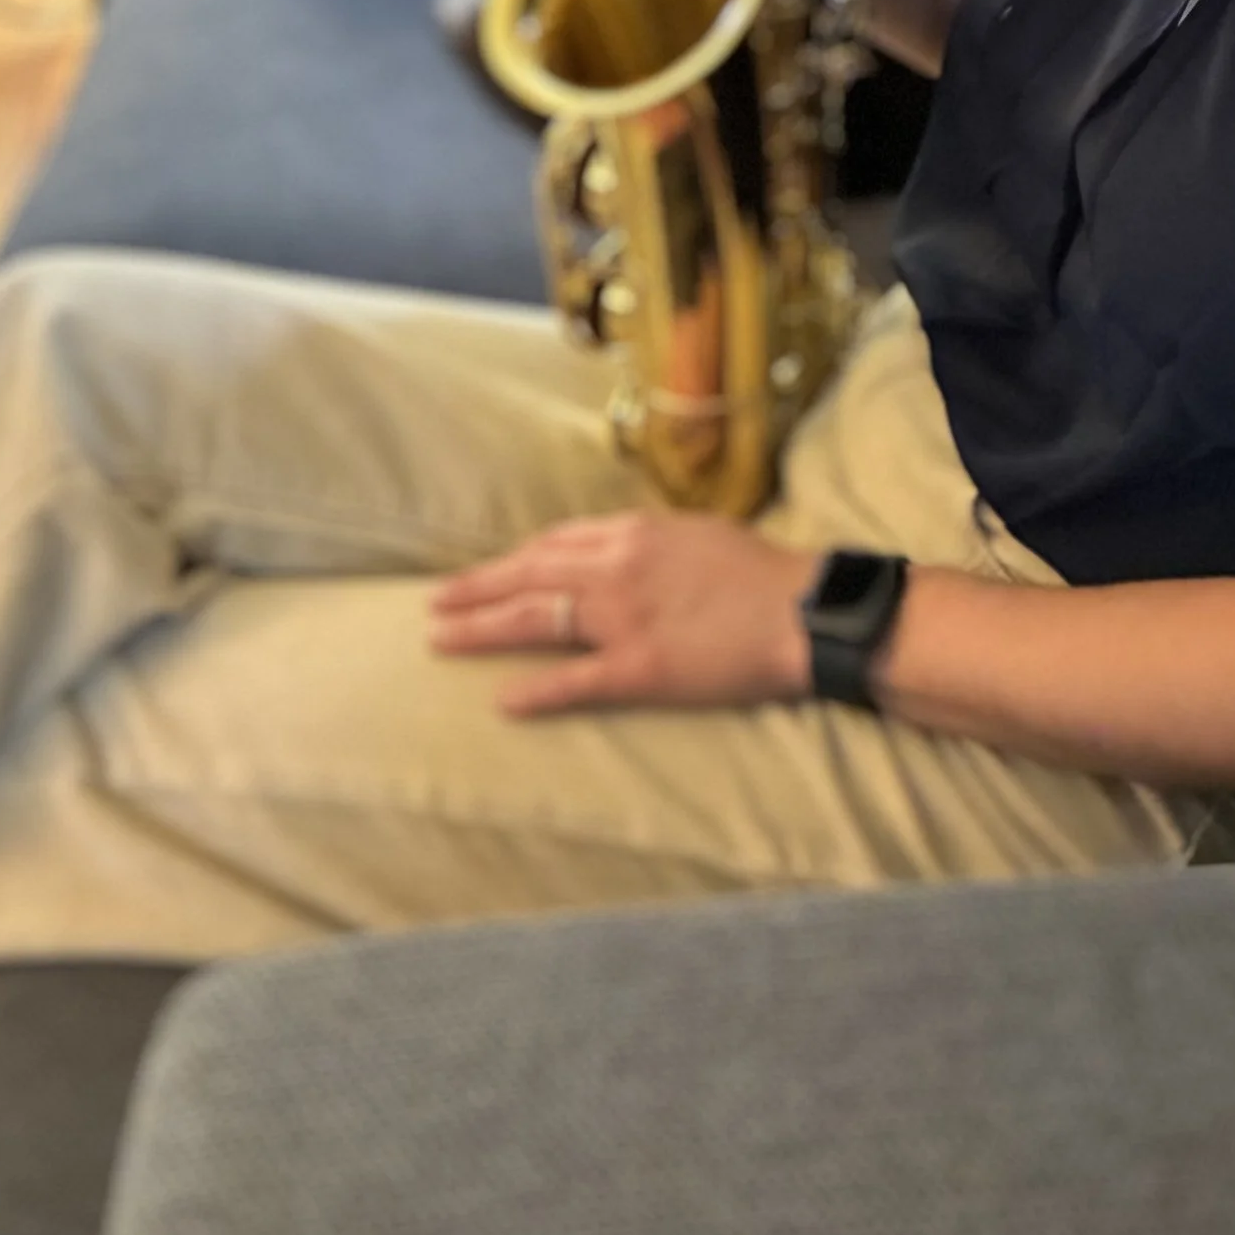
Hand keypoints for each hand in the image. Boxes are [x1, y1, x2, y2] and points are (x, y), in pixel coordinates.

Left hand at [427, 511, 819, 717]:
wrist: (801, 611)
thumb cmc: (760, 571)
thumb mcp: (696, 533)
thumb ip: (647, 541)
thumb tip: (614, 549)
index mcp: (632, 533)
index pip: (554, 541)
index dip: (515, 559)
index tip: (489, 572)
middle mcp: (616, 568)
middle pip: (529, 574)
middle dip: (476, 588)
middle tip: (434, 602)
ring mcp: (623, 619)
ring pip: (535, 619)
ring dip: (482, 628)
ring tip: (442, 639)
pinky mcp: (639, 669)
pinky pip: (575, 680)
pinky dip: (536, 691)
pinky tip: (504, 701)